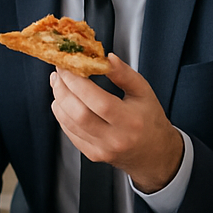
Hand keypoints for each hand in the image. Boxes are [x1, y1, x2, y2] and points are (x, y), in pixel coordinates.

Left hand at [51, 55, 183, 193]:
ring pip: (69, 123)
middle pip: (78, 114)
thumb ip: (124, 74)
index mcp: (131, 121)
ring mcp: (101, 149)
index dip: (78, 82)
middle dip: (63, 89)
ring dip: (59, 100)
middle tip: (59, 72)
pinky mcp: (91, 154)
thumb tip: (106, 58)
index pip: (98, 101)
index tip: (68, 65)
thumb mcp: (144, 91)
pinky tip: (64, 101)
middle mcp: (115, 139)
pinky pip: (69, 132)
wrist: (153, 152)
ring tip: (59, 83)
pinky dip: (62, 114)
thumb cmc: (149, 119)